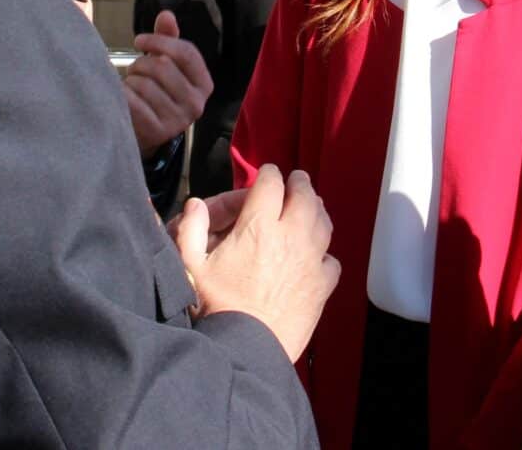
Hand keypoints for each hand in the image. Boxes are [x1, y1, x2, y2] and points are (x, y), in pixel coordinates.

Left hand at [123, 10, 211, 156]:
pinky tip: (125, 100)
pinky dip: (123, 95)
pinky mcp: (157, 131)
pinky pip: (132, 101)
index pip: (187, 52)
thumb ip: (167, 39)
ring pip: (144, 83)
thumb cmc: (156, 91)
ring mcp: (178, 120)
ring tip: (132, 88)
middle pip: (162, 66)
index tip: (138, 41)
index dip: (159, 41)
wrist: (144, 132)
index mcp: (204, 84)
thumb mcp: (166, 65)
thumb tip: (166, 14)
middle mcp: (196, 104)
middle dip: (140, 63)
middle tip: (134, 71)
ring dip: (131, 81)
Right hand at [175, 164, 338, 359]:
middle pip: (305, 195)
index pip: (271, 183)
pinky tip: (315, 256)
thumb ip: (190, 229)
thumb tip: (195, 205)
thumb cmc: (216, 307)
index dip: (268, 174)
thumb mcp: (190, 266)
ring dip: (316, 210)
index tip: (267, 175)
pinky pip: (331, 260)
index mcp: (258, 226)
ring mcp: (311, 260)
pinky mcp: (322, 285)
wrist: (246, 347)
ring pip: (323, 222)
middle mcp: (290, 236)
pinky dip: (325, 252)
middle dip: (299, 183)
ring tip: (310, 207)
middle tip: (296, 180)